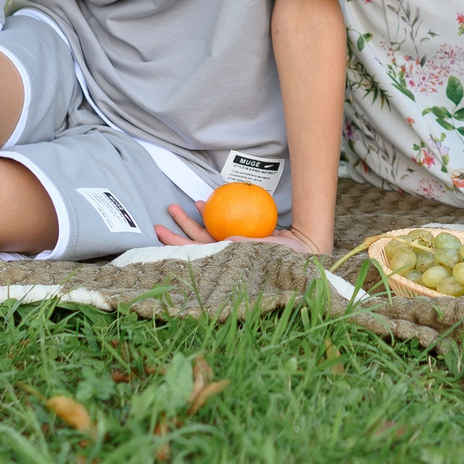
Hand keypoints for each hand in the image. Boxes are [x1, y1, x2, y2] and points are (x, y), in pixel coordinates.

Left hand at [157, 203, 324, 254]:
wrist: (302, 248)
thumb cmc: (286, 256)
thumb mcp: (269, 251)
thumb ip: (250, 245)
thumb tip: (227, 240)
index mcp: (224, 262)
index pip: (193, 254)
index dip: (174, 243)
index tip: (160, 230)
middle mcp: (223, 254)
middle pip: (194, 241)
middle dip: (178, 227)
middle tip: (169, 208)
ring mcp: (229, 245)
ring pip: (204, 232)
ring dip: (192, 219)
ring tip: (182, 204)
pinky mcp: (238, 236)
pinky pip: (220, 224)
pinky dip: (212, 213)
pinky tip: (208, 201)